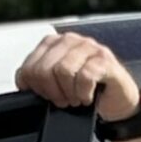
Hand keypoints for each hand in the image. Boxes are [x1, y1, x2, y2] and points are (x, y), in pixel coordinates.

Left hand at [15, 30, 139, 118]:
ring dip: (69, 93)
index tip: (47, 97)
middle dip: (52, 92)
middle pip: (44, 69)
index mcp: (53, 43)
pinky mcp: (105, 59)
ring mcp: (89, 47)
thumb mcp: (56, 84)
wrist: (117, 99)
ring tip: (76, 98)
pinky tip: (88, 97)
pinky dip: (84, 93)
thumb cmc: (87, 91)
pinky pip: (85, 76)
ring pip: (63, 71)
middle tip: (64, 100)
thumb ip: (38, 79)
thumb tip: (23, 85)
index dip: (35, 89)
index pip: (29, 68)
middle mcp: (70, 40)